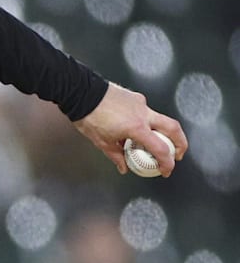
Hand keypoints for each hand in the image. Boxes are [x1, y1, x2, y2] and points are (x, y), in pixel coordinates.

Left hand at [73, 82, 187, 176]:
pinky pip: (146, 110)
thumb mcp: (101, 141)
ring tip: (154, 141)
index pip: (160, 148)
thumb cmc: (89, 116)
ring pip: (160, 118)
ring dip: (163, 131)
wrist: (80, 92)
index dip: (166, 162)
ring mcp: (140, 103)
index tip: (166, 170)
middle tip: (177, 153)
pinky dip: (146, 120)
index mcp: (136, 127)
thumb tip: (124, 167)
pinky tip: (136, 126)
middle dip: (180, 143)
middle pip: (173, 128)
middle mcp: (143, 114)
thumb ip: (116, 156)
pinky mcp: (135, 96)